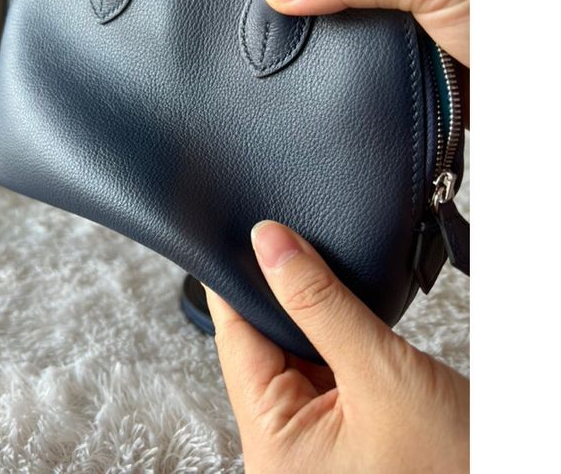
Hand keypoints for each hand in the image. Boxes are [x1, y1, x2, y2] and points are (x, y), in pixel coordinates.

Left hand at [205, 221, 468, 473]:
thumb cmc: (449, 467)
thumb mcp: (379, 371)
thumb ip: (319, 302)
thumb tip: (270, 242)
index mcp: (273, 444)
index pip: (235, 340)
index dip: (237, 281)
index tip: (243, 233)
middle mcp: (283, 445)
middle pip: (260, 344)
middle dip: (276, 294)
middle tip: (288, 242)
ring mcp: (312, 439)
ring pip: (291, 351)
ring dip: (306, 315)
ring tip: (320, 273)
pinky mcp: (338, 429)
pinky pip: (318, 367)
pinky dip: (328, 336)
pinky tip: (339, 308)